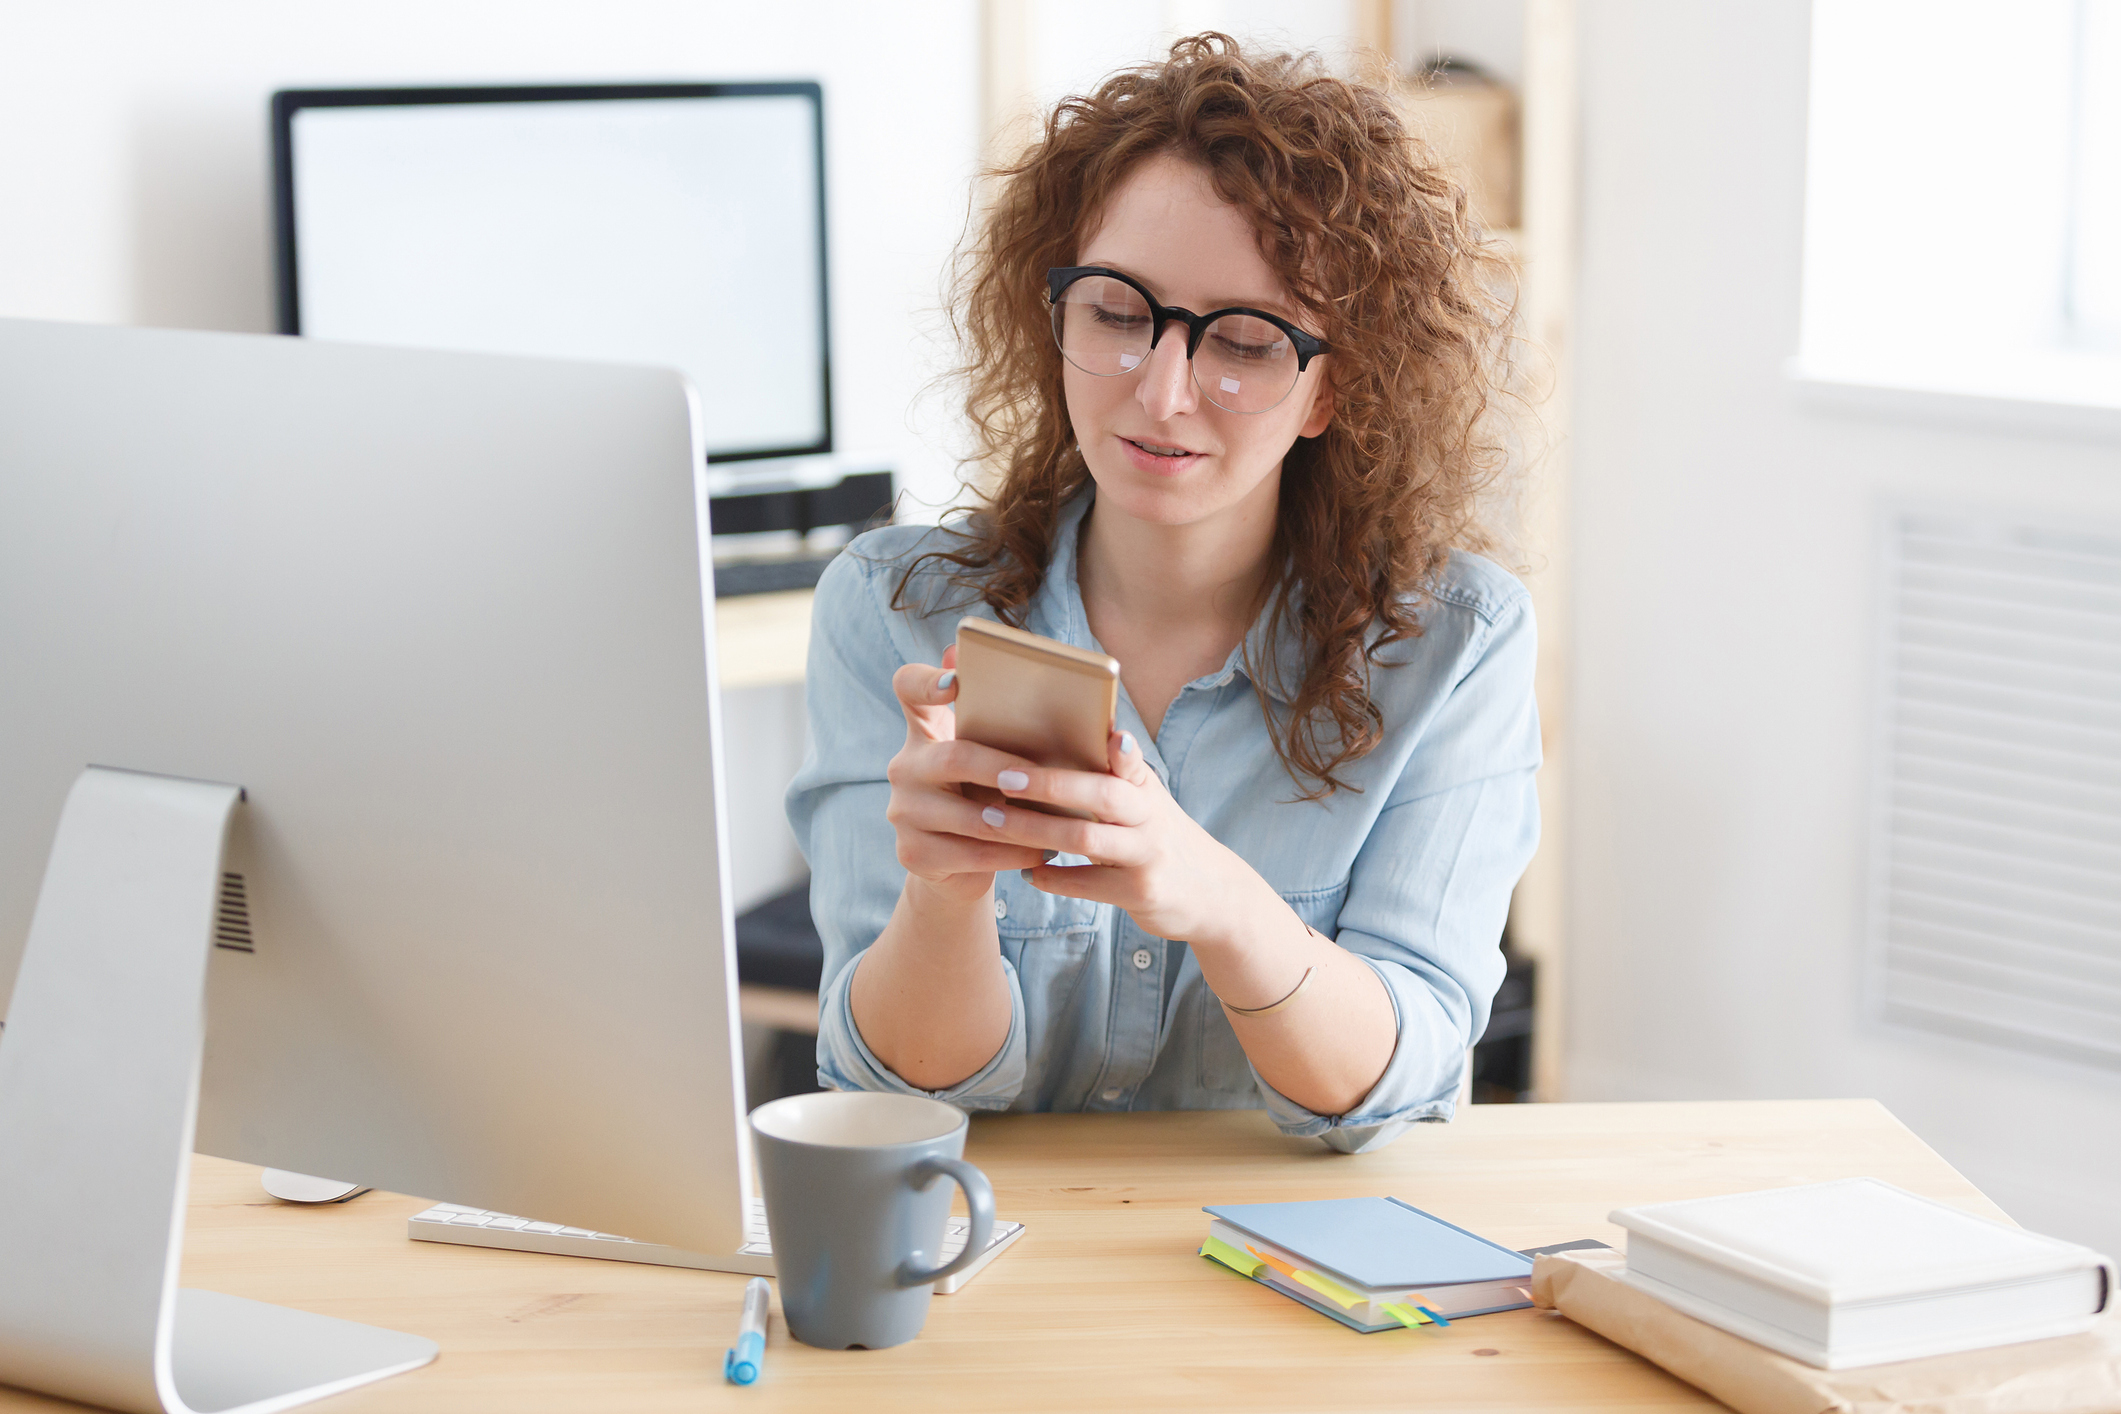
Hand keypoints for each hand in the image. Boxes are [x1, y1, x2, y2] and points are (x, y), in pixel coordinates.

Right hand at [883, 646, 1049, 905]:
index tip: (955, 683)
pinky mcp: (913, 853)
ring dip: (1019, 822)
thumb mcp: (991, 760)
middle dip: (1000, 768)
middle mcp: (905, 766)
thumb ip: (1003, 725)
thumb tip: (1048, 689)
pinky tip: (1042, 852)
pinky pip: (970, 854)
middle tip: (1037, 777)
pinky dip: (1012, 854)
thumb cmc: (985, 798)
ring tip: (1059, 823)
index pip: (909, 688)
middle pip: (952, 756)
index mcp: (924, 732)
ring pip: (967, 816)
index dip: (927, 681)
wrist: (958, 866)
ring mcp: (903, 812)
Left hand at [982, 733, 1273, 948]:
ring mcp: (1148, 856)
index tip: (1106, 734)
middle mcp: (1152, 817)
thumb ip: (1116, 777)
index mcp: (1147, 789)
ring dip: (1035, 830)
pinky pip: (1089, 884)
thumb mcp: (1148, 804)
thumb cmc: (1160, 839)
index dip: (1120, 749)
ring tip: (994, 822)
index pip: (1132, 761)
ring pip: (1087, 839)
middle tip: (1004, 776)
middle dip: (1050, 783)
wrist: (1212, 894)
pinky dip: (1053, 878)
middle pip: (1102, 794)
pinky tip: (1028, 873)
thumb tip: (1075, 741)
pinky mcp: (1141, 892)